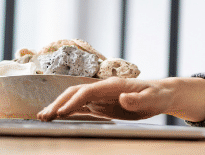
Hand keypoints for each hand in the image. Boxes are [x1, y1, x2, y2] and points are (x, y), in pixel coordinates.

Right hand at [37, 77, 175, 121]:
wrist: (162, 93)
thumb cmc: (158, 95)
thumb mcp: (152, 99)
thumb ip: (138, 99)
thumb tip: (123, 97)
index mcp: (113, 85)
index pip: (88, 91)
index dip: (74, 101)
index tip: (61, 112)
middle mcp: (103, 89)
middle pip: (75, 93)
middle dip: (58, 103)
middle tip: (44, 116)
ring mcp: (101, 96)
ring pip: (74, 100)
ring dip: (59, 107)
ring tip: (43, 117)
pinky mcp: (102, 105)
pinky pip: (81, 108)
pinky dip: (68, 112)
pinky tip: (57, 118)